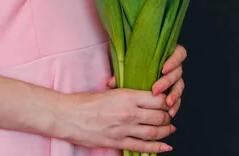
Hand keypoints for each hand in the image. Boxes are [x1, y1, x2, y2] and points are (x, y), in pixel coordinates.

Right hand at [56, 88, 175, 152]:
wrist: (67, 116)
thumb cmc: (84, 102)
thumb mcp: (109, 90)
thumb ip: (126, 93)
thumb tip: (140, 94)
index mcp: (127, 96)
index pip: (157, 99)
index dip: (166, 100)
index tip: (168, 101)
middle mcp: (128, 112)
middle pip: (159, 116)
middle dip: (168, 116)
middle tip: (170, 115)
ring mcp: (124, 129)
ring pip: (154, 132)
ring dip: (166, 131)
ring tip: (170, 129)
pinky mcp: (117, 142)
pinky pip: (142, 147)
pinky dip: (157, 147)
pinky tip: (165, 146)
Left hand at [106, 44, 186, 117]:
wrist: (132, 75)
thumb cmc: (132, 65)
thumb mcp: (128, 65)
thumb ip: (122, 71)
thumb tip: (110, 83)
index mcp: (166, 53)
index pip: (179, 53)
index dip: (173, 61)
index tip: (163, 69)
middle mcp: (173, 66)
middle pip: (178, 72)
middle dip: (167, 82)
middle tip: (155, 91)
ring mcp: (174, 79)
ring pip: (179, 86)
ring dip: (174, 95)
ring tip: (167, 105)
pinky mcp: (172, 91)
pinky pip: (177, 98)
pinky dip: (175, 105)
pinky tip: (170, 112)